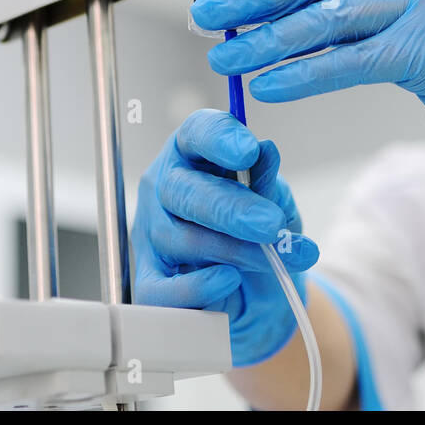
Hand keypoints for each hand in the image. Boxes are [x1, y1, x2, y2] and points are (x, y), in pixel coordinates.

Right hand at [132, 110, 318, 365]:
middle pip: (184, 190)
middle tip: (270, 223)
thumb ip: (268, 182)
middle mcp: (165, 186)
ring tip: (273, 258)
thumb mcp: (275, 202)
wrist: (258, 291)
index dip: (220, 138)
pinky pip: (162, 289)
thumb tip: (267, 152)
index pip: (197, 133)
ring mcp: (151, 233)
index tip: (250, 150)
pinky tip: (228, 280)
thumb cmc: (259, 233)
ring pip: (184, 239)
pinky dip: (198, 288)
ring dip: (235, 251)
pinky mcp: (149, 279)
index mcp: (194, 153)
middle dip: (231, 209)